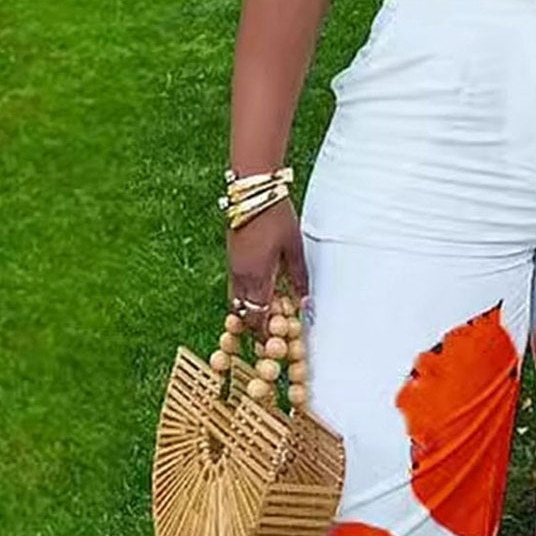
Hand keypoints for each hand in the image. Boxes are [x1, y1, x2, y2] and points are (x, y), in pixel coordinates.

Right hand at [225, 199, 310, 334]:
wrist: (253, 192)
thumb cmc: (277, 218)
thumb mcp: (295, 249)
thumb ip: (299, 277)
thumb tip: (303, 302)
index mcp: (257, 278)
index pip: (257, 318)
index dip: (264, 334)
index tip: (274, 342)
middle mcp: (240, 276)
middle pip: (243, 313)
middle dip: (255, 325)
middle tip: (270, 332)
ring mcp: (233, 267)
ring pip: (236, 300)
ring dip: (249, 309)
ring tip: (267, 312)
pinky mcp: (231, 258)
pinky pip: (235, 286)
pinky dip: (245, 294)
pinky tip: (260, 290)